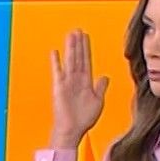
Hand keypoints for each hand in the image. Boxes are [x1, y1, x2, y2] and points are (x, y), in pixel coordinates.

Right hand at [49, 29, 109, 149]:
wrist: (73, 130)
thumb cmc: (84, 119)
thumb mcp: (98, 101)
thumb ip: (101, 88)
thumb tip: (105, 77)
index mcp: (86, 82)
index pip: (86, 60)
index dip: (86, 48)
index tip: (85, 37)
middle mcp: (76, 80)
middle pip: (78, 57)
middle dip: (78, 44)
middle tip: (77, 30)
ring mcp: (67, 83)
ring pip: (70, 61)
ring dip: (70, 48)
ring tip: (71, 34)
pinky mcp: (59, 88)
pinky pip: (57, 72)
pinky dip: (56, 62)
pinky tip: (54, 52)